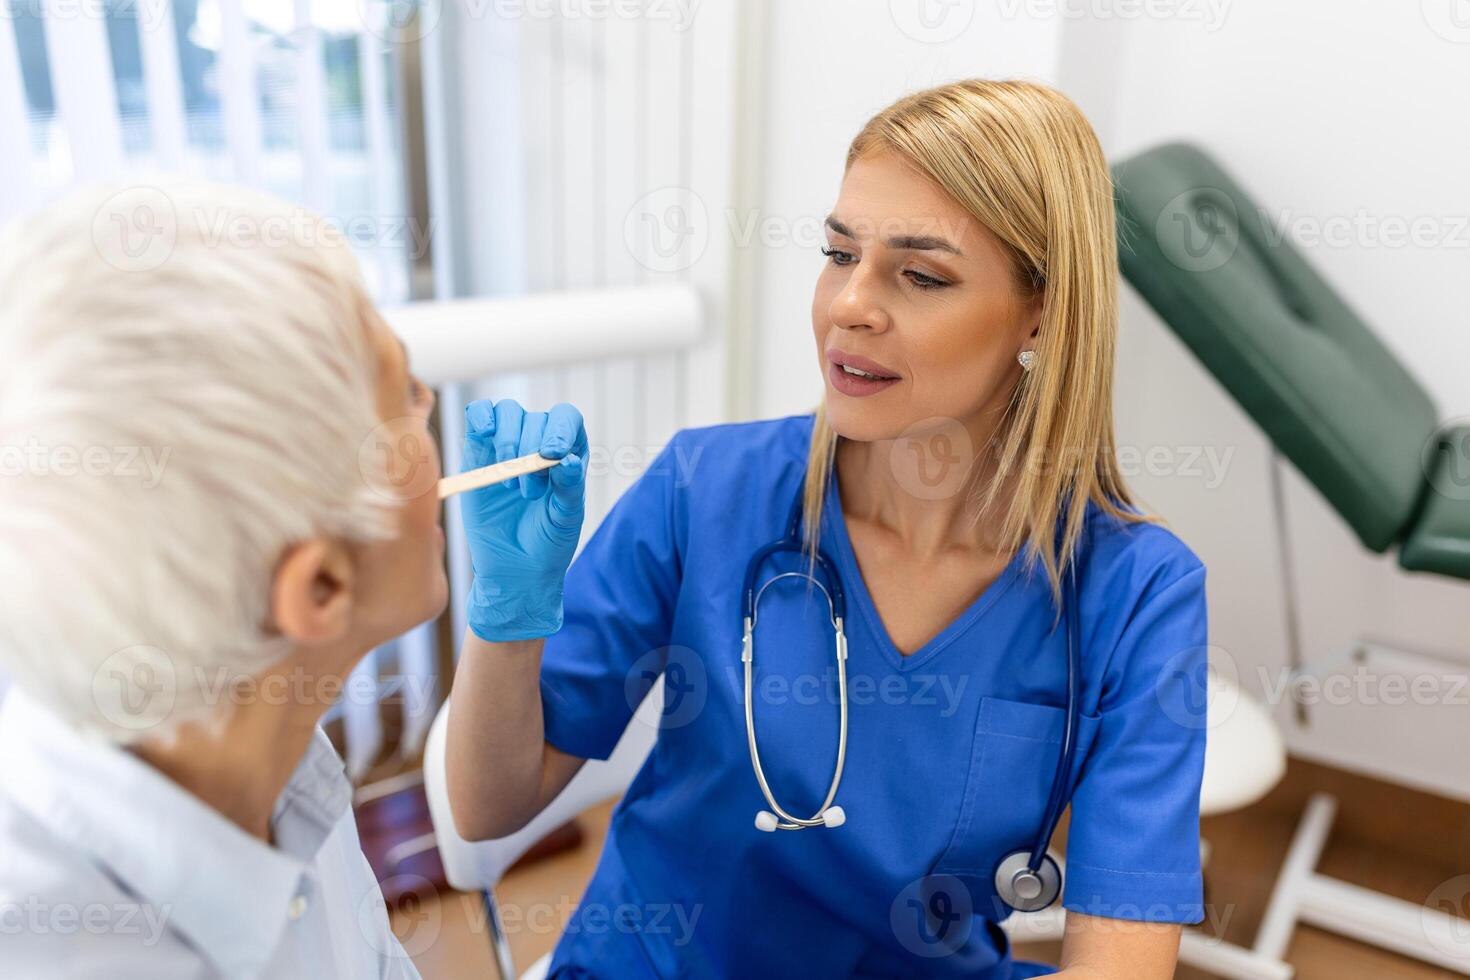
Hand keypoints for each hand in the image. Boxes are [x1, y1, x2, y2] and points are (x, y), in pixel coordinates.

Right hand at [460, 399, 587, 641]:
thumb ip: (570, 487)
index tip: (552, 454)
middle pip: (536, 418)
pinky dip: (481, 416)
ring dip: (508, 442)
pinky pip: (478, 416)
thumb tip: (567, 459)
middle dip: (531, 450)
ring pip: (508, 412)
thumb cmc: (547, 542)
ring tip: (510, 485)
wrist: (514, 567)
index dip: (560, 429)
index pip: (567, 419)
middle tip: (529, 493)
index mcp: (568, 451)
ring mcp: (507, 444)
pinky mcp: (478, 451)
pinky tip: (486, 433)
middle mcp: (539, 441)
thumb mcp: (566, 519)